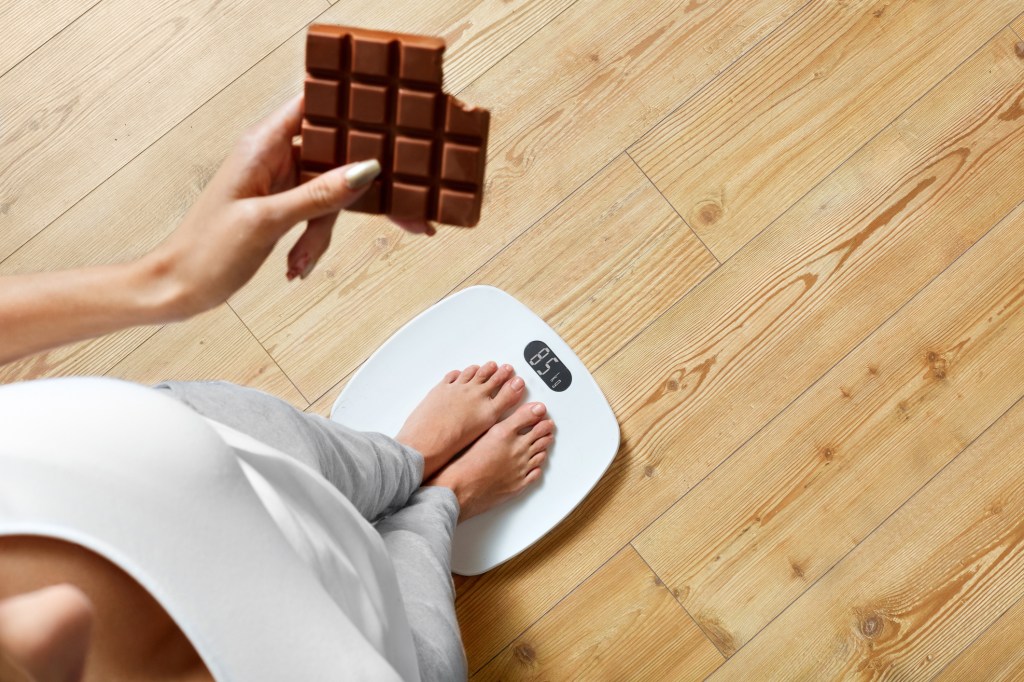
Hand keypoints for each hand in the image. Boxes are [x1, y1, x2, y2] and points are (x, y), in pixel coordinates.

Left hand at [139, 95, 432, 320]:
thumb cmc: (206, 250)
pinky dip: (314, 240)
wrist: (179, 286)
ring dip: (324, 231)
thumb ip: (318, 194)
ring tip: (302, 260)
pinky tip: (298, 263)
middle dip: (362, 189)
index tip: (390, 115)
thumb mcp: (267, 222)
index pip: (315, 104)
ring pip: (330, 192)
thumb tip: (365, 170)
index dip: (351, 104)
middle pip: (336, 155)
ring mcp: (279, 181)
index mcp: (264, 145)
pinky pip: (317, 213)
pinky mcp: (282, 205)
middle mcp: (274, 156)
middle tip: (407, 217)